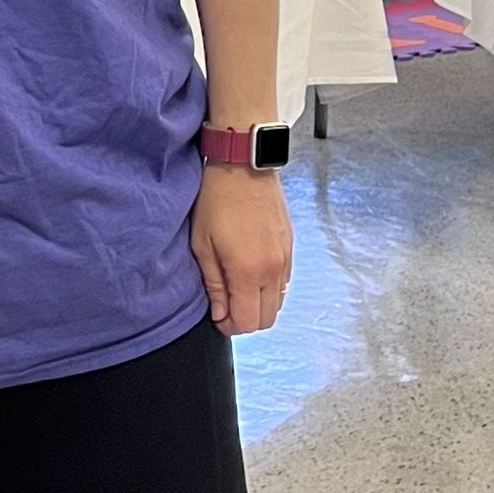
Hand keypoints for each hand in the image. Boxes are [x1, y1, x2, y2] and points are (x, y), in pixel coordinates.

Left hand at [190, 164, 291, 336]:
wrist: (243, 165)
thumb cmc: (217, 200)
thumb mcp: (203, 244)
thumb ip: (214, 285)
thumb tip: (220, 315)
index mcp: (248, 271)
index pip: (248, 322)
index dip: (230, 326)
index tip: (218, 317)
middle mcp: (273, 269)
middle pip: (267, 318)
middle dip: (245, 319)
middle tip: (226, 305)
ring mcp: (285, 258)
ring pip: (278, 302)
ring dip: (259, 304)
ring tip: (237, 286)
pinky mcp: (290, 246)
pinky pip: (284, 282)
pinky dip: (269, 287)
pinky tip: (251, 271)